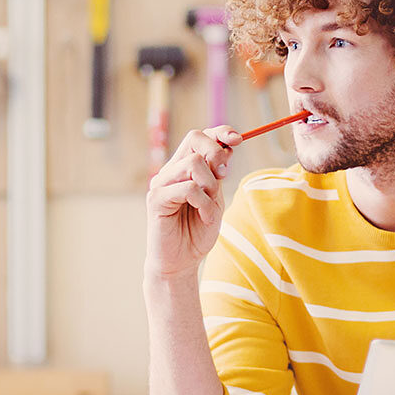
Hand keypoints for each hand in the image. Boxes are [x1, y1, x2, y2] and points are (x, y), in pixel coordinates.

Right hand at [145, 126, 243, 277]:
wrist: (180, 262)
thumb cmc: (197, 232)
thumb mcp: (215, 199)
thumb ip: (217, 175)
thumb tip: (228, 146)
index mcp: (184, 168)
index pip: (200, 136)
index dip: (220, 132)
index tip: (238, 139)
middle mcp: (171, 171)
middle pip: (194, 138)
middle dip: (217, 153)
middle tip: (224, 176)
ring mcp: (161, 183)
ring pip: (193, 163)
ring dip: (211, 185)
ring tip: (210, 206)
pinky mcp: (156, 199)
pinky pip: (188, 188)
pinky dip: (204, 203)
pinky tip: (205, 218)